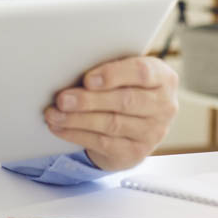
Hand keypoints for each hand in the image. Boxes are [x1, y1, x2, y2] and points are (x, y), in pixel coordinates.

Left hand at [44, 55, 178, 170]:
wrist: (137, 124)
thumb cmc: (124, 87)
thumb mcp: (124, 73)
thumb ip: (108, 69)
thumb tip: (69, 66)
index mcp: (163, 78)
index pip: (141, 72)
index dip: (113, 75)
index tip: (87, 79)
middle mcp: (164, 106)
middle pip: (124, 101)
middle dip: (89, 100)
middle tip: (62, 99)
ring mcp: (153, 132)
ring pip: (111, 124)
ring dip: (77, 119)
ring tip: (54, 113)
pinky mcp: (136, 152)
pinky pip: (103, 143)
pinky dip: (77, 134)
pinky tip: (59, 127)